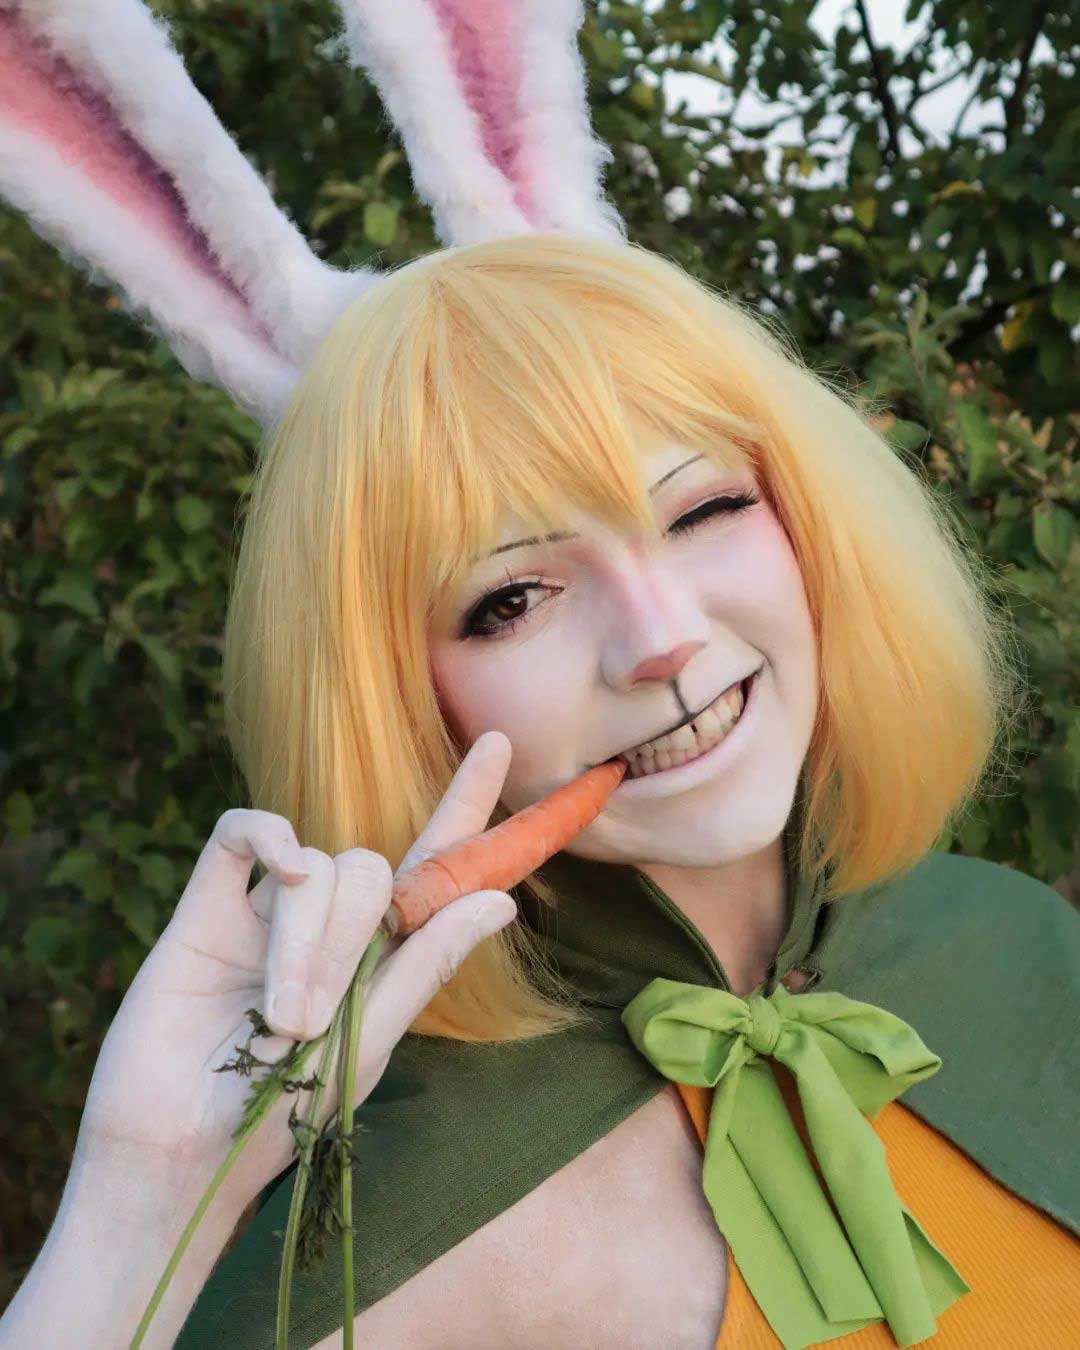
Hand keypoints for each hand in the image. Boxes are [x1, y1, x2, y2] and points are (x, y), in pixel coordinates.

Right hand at [73, 731, 517, 1209]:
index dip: (464, 804)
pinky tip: (281, 867)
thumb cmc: (282, 1116)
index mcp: (379, 955)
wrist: (180, 1155)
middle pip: (368, 870)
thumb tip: (501, 901)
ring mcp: (265, 912)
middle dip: (350, 940)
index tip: (499, 741)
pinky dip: (268, 838)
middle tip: (309, 1022)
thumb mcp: (370, 1040)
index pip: (433, 865)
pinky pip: (241, 836)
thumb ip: (428, 963)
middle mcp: (328, 925)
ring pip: (313, 865)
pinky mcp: (205, 909)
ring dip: (306, 941)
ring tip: (278, 1018)